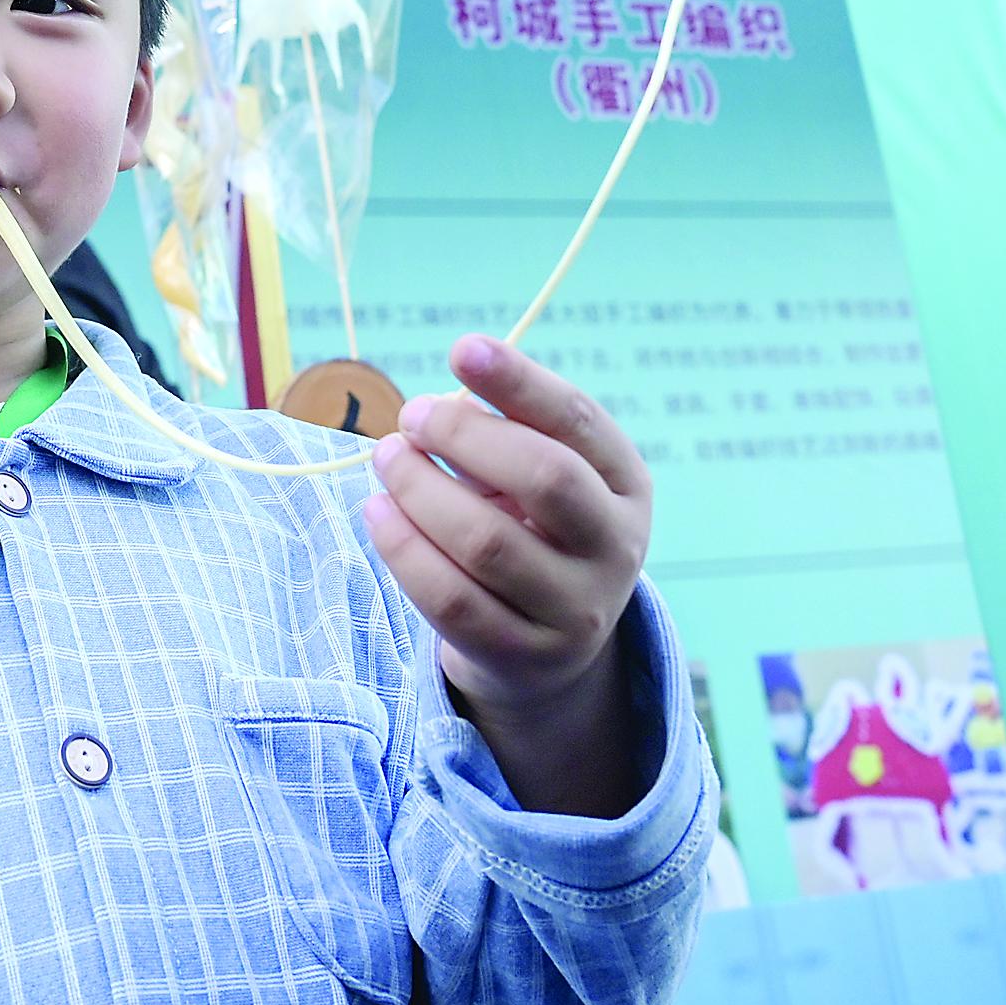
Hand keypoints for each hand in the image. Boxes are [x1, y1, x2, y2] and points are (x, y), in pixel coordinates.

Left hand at [359, 334, 653, 812]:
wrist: (549, 651)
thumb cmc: (535, 531)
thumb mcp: (545, 477)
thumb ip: (510, 432)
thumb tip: (445, 396)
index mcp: (628, 484)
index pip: (580, 422)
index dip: (521, 382)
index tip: (462, 349)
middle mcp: (615, 547)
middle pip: (546, 478)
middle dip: (466, 436)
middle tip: (411, 416)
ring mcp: (575, 610)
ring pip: (487, 542)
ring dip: (421, 490)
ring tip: (386, 458)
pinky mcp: (522, 655)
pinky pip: (451, 599)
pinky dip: (403, 548)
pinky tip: (377, 512)